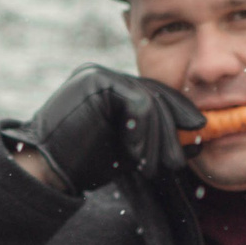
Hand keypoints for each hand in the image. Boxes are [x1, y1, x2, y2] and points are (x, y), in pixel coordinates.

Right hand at [3, 65, 203, 193]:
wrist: (47, 170)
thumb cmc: (85, 163)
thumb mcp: (129, 147)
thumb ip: (156, 137)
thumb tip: (199, 134)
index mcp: (112, 88)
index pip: (154, 94)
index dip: (180, 112)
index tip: (199, 132)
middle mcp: (106, 76)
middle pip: (155, 94)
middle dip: (173, 129)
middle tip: (178, 160)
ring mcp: (99, 74)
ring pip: (149, 99)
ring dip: (158, 138)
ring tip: (155, 166)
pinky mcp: (95, 80)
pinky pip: (136, 101)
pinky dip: (142, 131)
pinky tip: (136, 155)